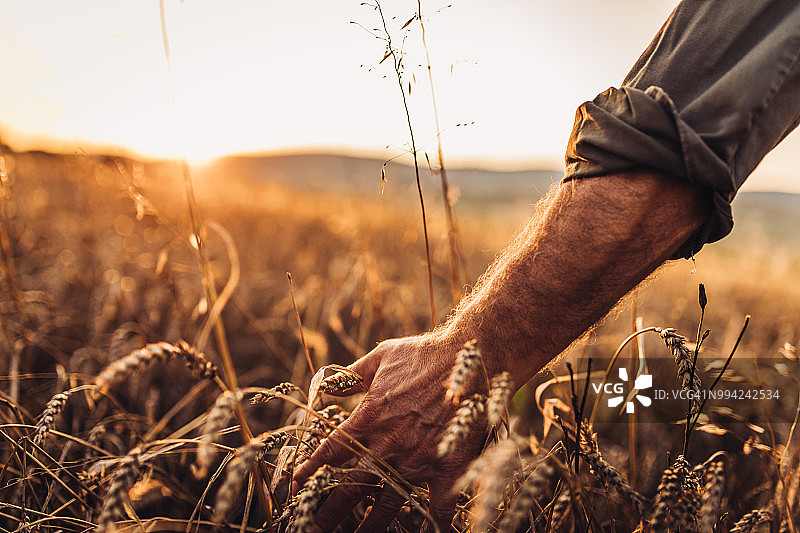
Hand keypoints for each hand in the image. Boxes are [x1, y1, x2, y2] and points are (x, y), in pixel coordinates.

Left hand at [291, 334, 486, 531]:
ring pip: (386, 505)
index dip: (310, 471)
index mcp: (369, 418)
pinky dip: (432, 525)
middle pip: (350, 488)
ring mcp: (418, 462)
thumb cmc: (425, 355)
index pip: (329, 452)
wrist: (472, 358)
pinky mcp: (447, 469)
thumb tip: (325, 384)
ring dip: (369, 527)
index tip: (296, 486)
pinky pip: (438, 508)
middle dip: (328, 513)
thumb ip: (350, 375)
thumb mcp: (381, 357)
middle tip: (310, 528)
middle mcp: (388, 446)